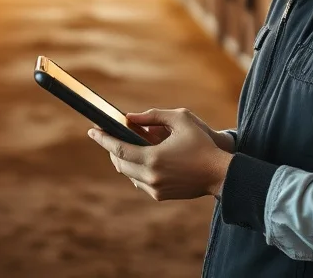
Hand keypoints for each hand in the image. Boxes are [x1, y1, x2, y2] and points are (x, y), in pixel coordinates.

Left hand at [88, 108, 233, 200]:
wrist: (220, 174)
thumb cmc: (202, 143)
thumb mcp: (181, 119)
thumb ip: (153, 116)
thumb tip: (130, 117)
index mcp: (153, 157)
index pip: (118, 148)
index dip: (103, 139)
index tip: (91, 131)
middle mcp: (150, 176)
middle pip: (119, 162)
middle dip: (112, 149)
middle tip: (108, 136)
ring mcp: (154, 188)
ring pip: (127, 174)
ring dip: (123, 160)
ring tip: (126, 146)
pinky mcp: (160, 196)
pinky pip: (138, 182)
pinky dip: (135, 170)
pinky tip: (140, 160)